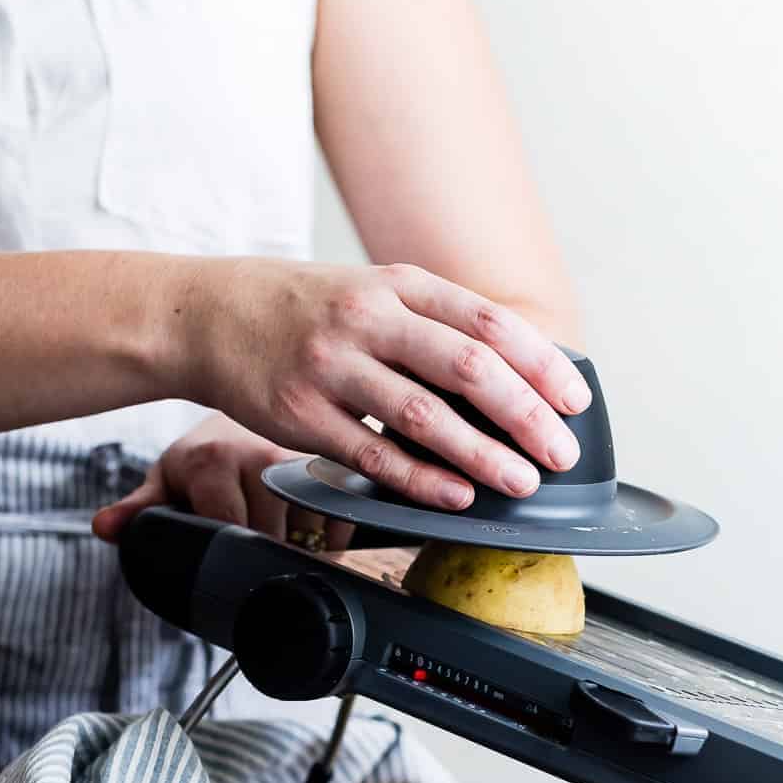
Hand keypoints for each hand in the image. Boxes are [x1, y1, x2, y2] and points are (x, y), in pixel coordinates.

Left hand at [91, 412, 354, 549]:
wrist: (246, 403)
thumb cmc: (206, 454)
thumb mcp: (168, 479)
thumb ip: (139, 509)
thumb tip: (105, 528)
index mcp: (214, 461)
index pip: (232, 532)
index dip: (232, 555)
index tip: (230, 557)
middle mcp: (262, 455)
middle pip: (274, 538)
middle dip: (266, 553)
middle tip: (251, 544)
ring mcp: (303, 459)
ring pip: (312, 530)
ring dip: (301, 544)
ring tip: (279, 530)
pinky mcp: (336, 463)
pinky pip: (342, 519)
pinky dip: (330, 534)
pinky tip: (308, 523)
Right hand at [172, 257, 590, 511]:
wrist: (207, 315)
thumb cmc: (305, 311)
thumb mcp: (372, 293)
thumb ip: (435, 325)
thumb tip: (518, 375)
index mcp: (397, 286)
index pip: (487, 322)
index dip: (540, 364)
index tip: (576, 400)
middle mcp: (368, 320)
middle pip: (466, 367)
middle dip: (525, 414)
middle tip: (560, 451)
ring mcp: (332, 368)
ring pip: (422, 415)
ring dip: (480, 454)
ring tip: (520, 482)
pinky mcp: (301, 416)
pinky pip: (372, 455)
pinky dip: (420, 479)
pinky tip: (456, 497)